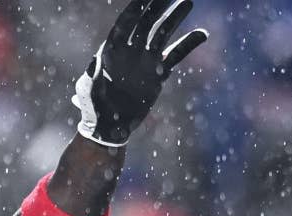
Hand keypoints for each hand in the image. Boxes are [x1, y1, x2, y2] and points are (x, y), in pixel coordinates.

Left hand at [73, 0, 208, 146]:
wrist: (109, 127)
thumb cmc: (93, 108)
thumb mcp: (89, 91)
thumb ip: (93, 75)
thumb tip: (96, 62)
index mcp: (111, 51)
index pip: (125, 24)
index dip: (135, 9)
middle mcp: (129, 52)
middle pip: (145, 23)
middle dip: (157, 7)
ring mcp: (145, 61)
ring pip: (161, 34)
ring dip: (174, 19)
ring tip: (187, 2)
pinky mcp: (158, 74)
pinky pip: (175, 55)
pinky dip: (188, 45)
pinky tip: (202, 34)